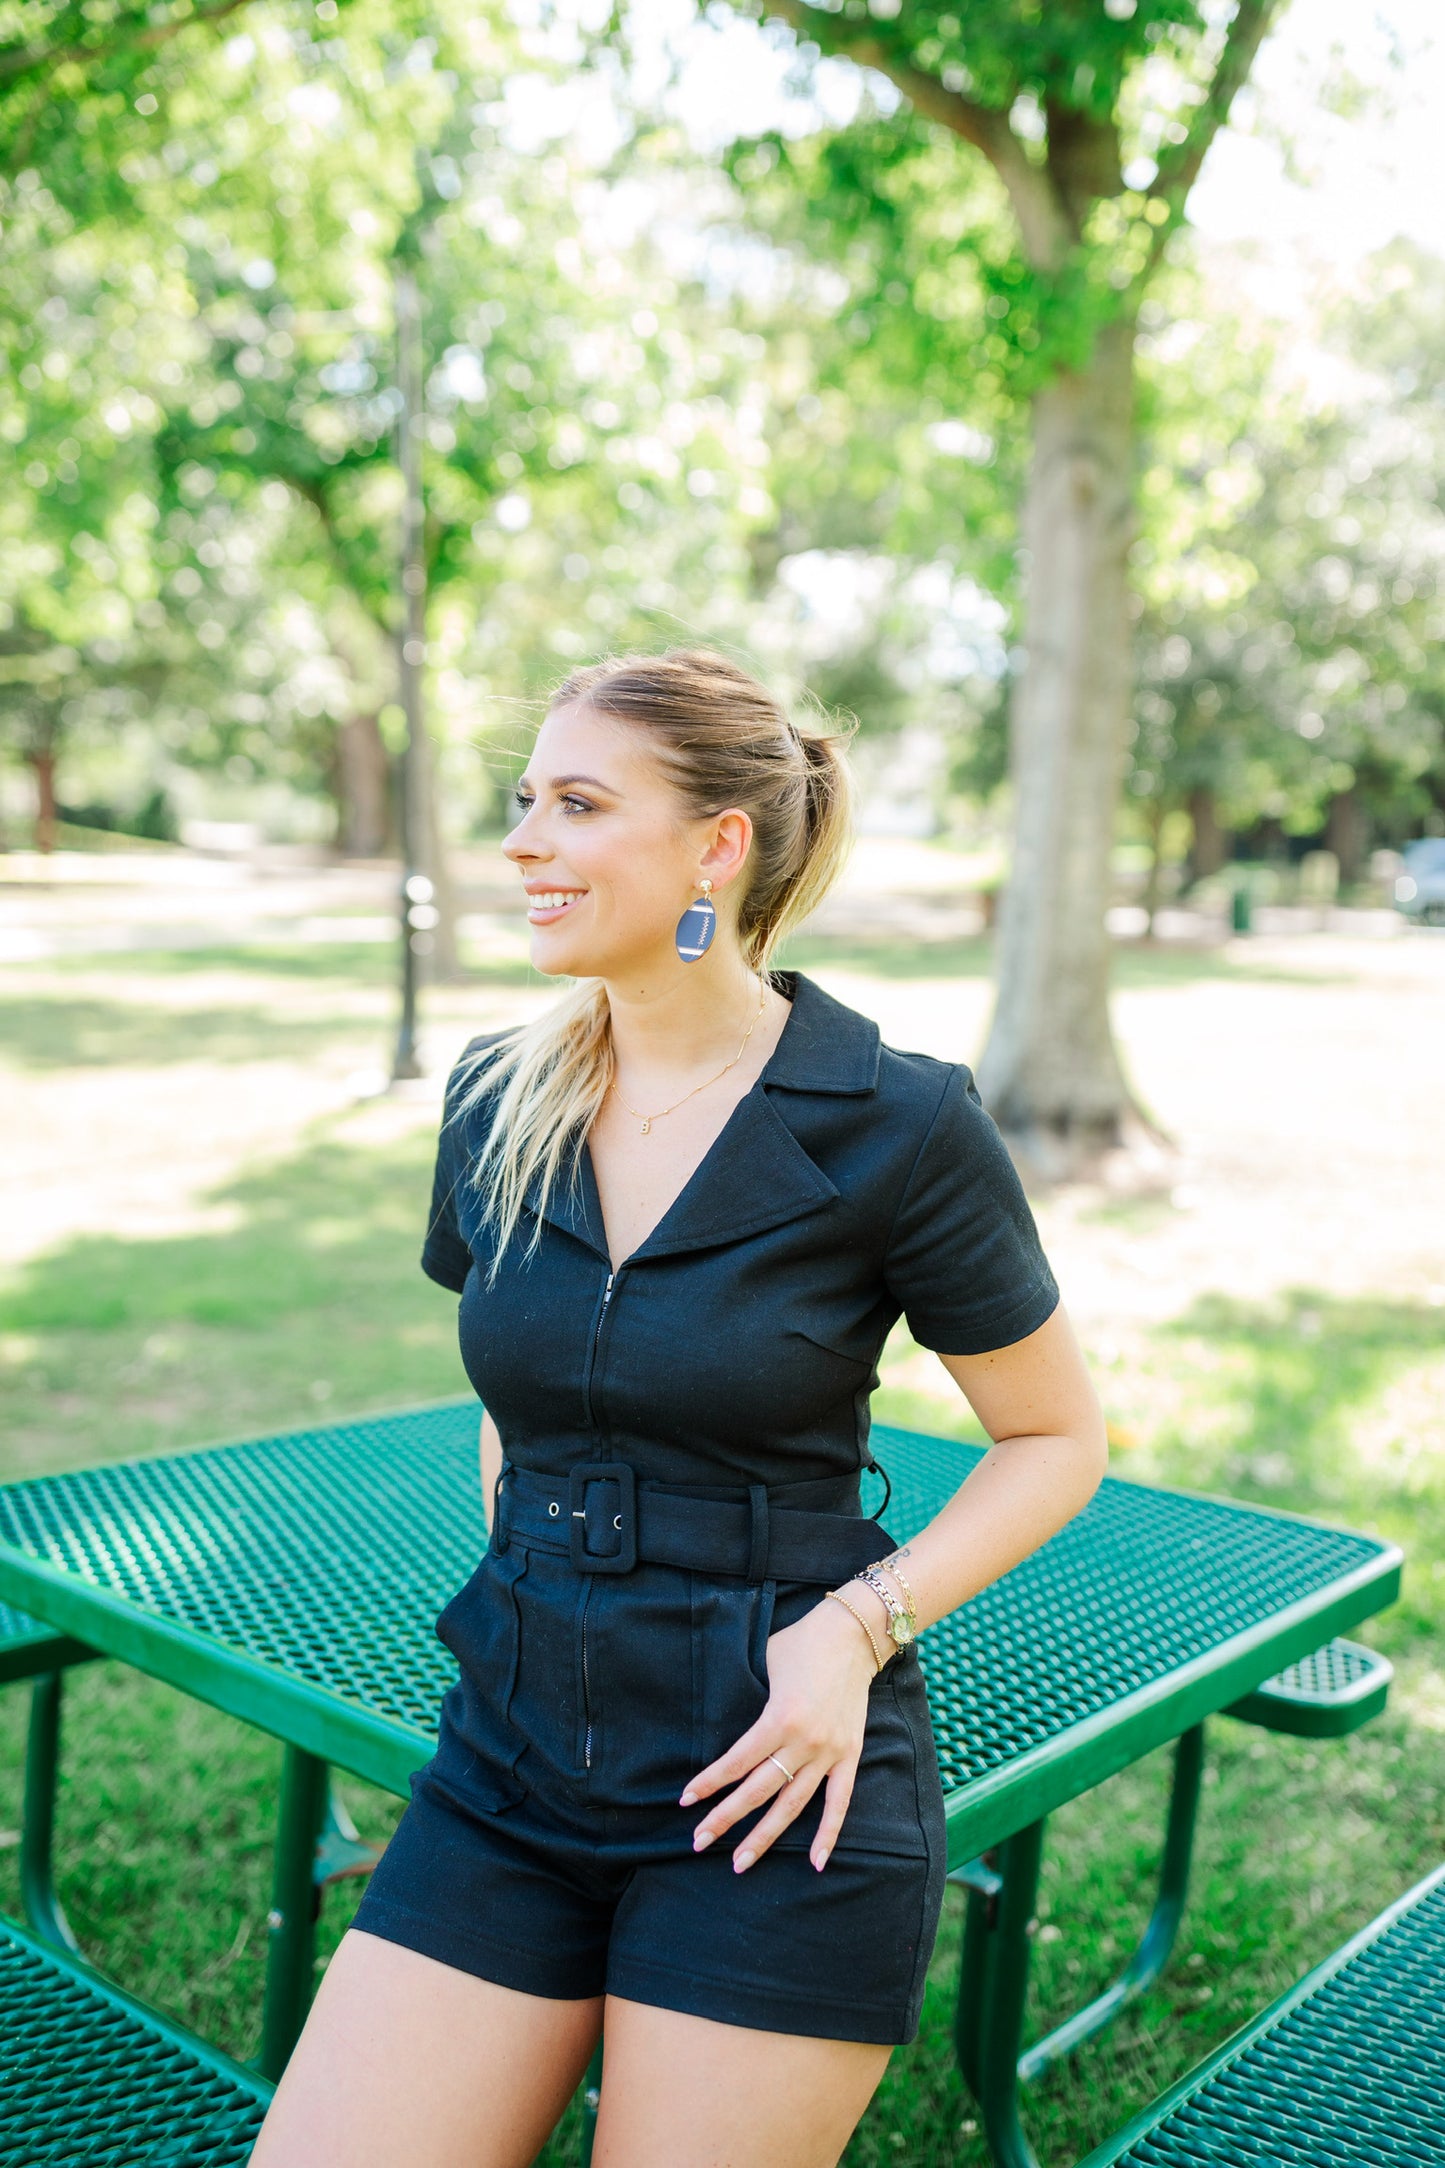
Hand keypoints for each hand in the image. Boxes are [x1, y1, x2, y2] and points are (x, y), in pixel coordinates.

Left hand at [679, 1587, 883, 1873]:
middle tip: (699, 1842)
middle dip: (726, 1818)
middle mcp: (804, 1742)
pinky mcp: (850, 1755)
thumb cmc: (801, 1642)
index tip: (687, 1801)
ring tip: (740, 1863)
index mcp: (780, 1717)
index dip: (710, 1782)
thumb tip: (726, 1723)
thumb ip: (749, 1698)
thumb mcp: (764, 1662)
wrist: (853, 1634)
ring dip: (765, 1835)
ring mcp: (829, 1752)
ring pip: (793, 1805)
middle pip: (759, 1791)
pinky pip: (839, 1802)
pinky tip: (816, 1863)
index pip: (738, 1761)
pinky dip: (828, 1834)